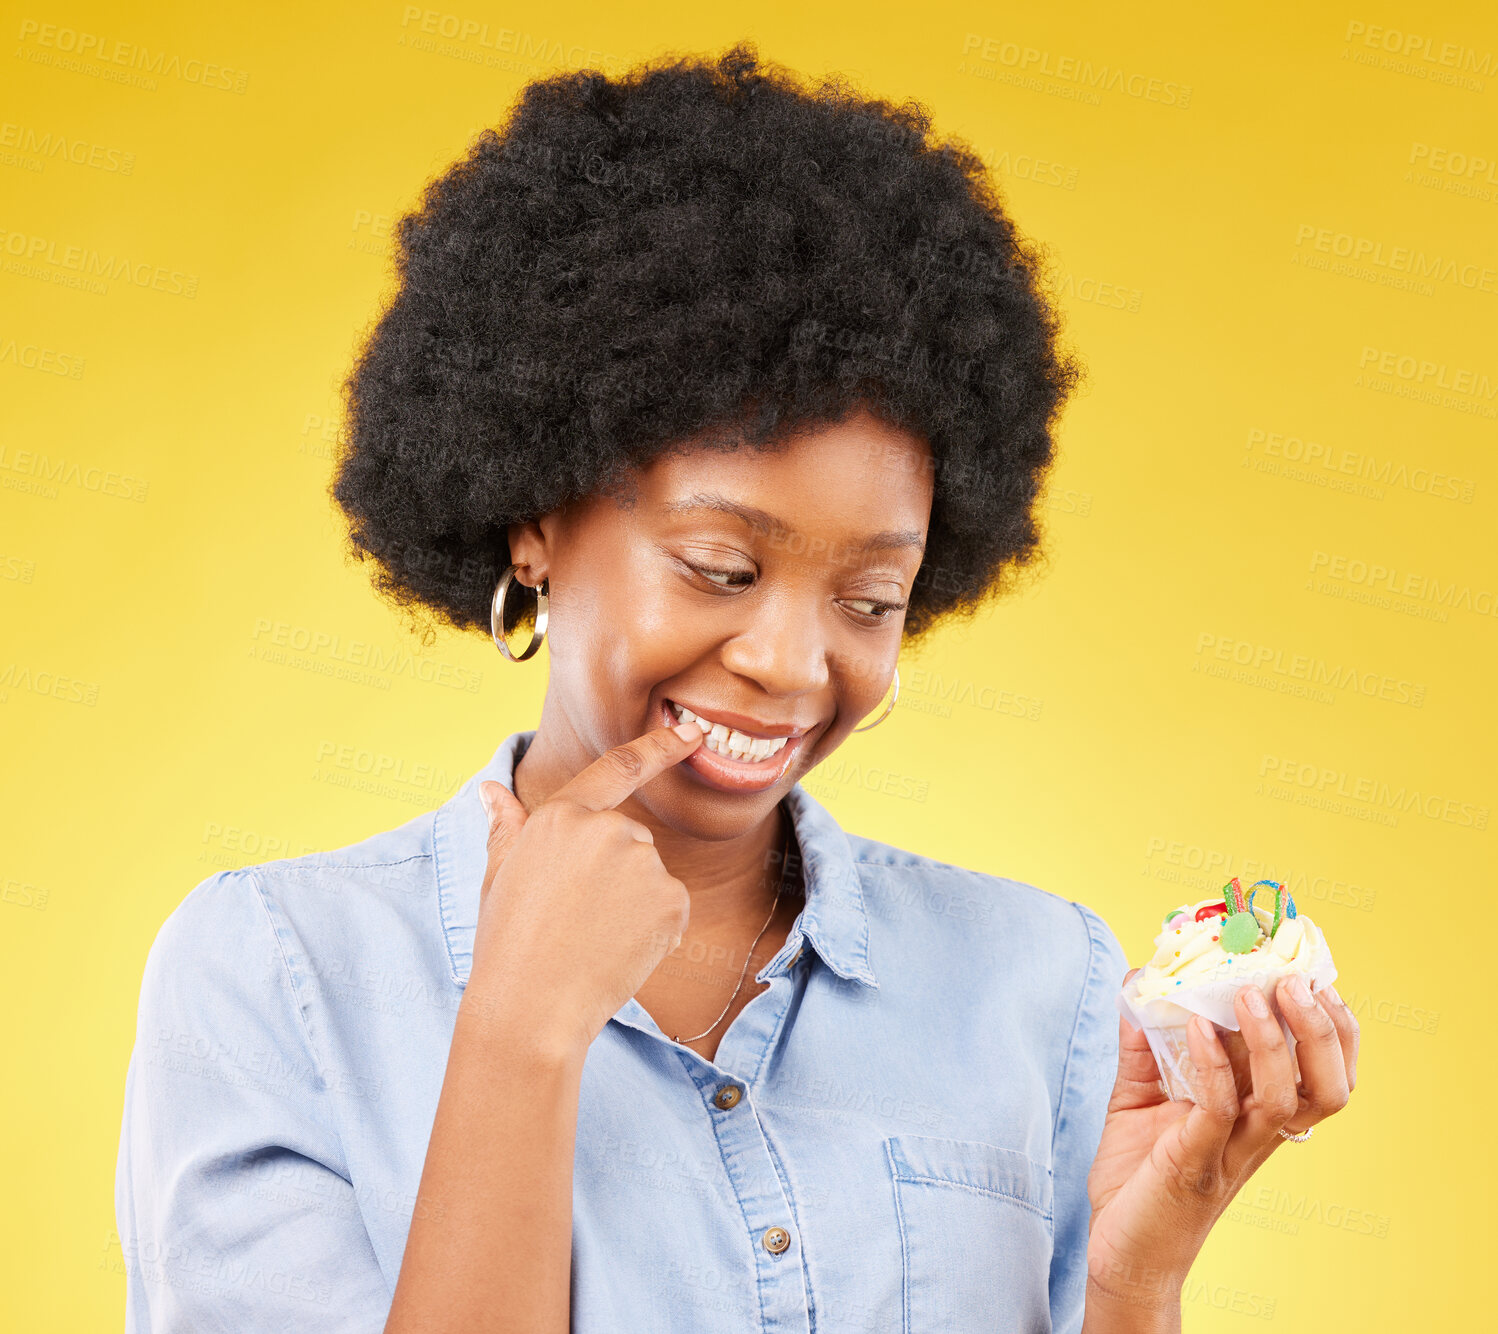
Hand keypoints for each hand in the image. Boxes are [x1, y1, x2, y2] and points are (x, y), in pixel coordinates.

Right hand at [461, 718, 705, 1058]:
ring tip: (592, 939)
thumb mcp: (499, 878)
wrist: (532, 1009)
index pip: (618, 769)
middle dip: (614, 874)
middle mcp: (605, 828)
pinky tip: (620, 953)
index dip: (661, 747)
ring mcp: (642, 863)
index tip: (693, 734)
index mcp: (560, 816)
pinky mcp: (671, 899)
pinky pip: (671, 908)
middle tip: (577, 920)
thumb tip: (491, 790)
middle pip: (629, 840)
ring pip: (650, 876)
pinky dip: (656, 931)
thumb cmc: (508, 946)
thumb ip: (508, 829)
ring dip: (634, 904)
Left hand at [1082, 972, 1359, 1315]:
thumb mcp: (1139, 1098)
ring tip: (1252, 994)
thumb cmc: (1137, 1178)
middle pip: (1327, 1086)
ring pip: (1287, 1098)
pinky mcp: (1194, 1163)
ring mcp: (1229, 1151)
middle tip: (1294, 980)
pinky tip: (1197, 1030)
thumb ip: (1143, 1046)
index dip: (1332, 1027)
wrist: (1119, 1251)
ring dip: (1275, 1041)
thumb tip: (1139, 985)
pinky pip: (1219, 1109)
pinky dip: (1213, 1065)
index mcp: (1256, 1117)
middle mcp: (1257, 1135)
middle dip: (1321, 1029)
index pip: (1320, 1071)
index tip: (1311, 975)